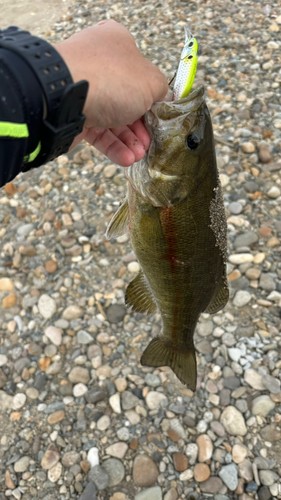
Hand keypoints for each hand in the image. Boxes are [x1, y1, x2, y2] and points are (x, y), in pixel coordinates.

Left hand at [54, 21, 167, 165]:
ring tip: (138, 156)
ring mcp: (85, 91)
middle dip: (141, 127)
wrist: (65, 96)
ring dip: (129, 141)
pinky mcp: (74, 114)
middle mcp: (99, 65)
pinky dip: (113, 146)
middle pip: (128, 100)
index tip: (161, 118)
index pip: (141, 72)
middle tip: (149, 143)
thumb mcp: (150, 82)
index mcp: (117, 45)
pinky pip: (97, 132)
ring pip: (113, 119)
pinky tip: (126, 159)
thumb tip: (162, 99)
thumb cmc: (111, 80)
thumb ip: (161, 91)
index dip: (153, 98)